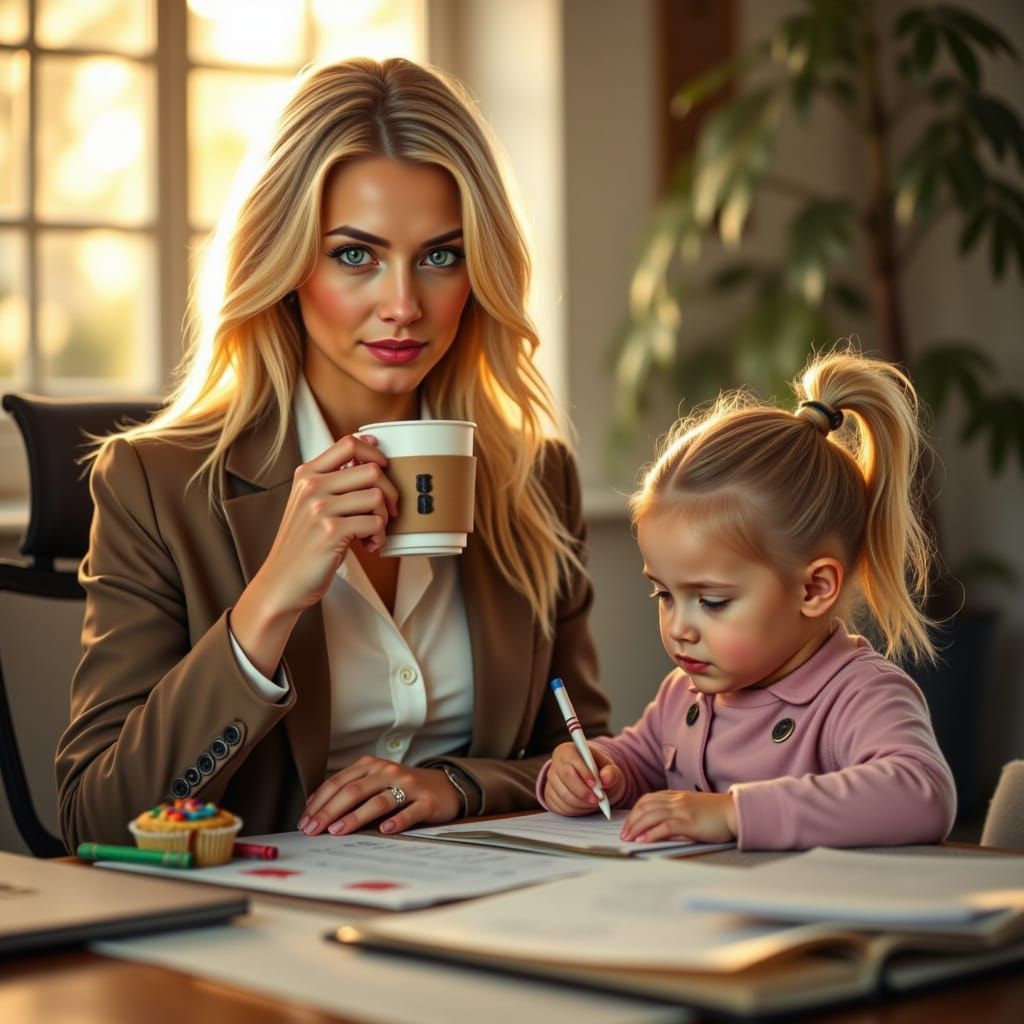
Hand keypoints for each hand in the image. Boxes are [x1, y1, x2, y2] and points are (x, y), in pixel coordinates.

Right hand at [231, 433, 398, 674]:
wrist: (282, 582)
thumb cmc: (303, 544)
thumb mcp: (309, 502)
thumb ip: (333, 480)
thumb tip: (370, 453)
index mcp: (307, 474)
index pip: (348, 443)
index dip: (374, 453)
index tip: (382, 469)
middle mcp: (312, 486)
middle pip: (372, 470)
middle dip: (389, 492)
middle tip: (386, 511)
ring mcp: (320, 508)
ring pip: (376, 496)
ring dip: (384, 517)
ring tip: (372, 533)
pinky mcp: (331, 532)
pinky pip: (375, 523)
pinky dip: (379, 537)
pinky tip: (368, 546)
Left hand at [298, 756, 461, 836]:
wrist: (445, 786)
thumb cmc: (404, 788)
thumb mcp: (375, 782)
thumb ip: (351, 790)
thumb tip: (316, 809)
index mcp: (372, 765)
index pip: (339, 782)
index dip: (320, 801)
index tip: (305, 820)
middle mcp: (388, 772)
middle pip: (354, 790)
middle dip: (330, 811)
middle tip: (314, 829)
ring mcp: (408, 786)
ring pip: (378, 801)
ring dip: (356, 816)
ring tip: (339, 830)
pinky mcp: (427, 801)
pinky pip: (410, 811)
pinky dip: (397, 821)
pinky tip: (385, 830)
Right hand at [543, 741, 623, 815]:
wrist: (593, 784)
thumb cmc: (600, 773)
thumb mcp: (610, 769)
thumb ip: (611, 772)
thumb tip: (606, 778)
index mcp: (567, 751)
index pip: (572, 760)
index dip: (583, 772)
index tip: (596, 784)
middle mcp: (555, 764)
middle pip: (566, 777)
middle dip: (583, 790)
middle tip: (598, 799)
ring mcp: (551, 782)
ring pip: (564, 795)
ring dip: (582, 802)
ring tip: (595, 802)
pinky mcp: (550, 797)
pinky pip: (561, 807)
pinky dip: (576, 810)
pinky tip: (586, 806)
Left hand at [620, 790, 736, 843]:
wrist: (735, 812)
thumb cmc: (716, 814)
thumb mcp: (693, 808)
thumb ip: (677, 812)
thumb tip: (661, 826)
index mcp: (676, 796)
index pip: (647, 799)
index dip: (634, 811)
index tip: (627, 824)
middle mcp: (676, 800)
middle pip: (645, 807)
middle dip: (631, 820)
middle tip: (623, 834)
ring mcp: (682, 810)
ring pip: (651, 815)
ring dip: (636, 827)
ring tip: (628, 838)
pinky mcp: (689, 822)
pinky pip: (664, 826)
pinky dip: (651, 833)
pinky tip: (643, 840)